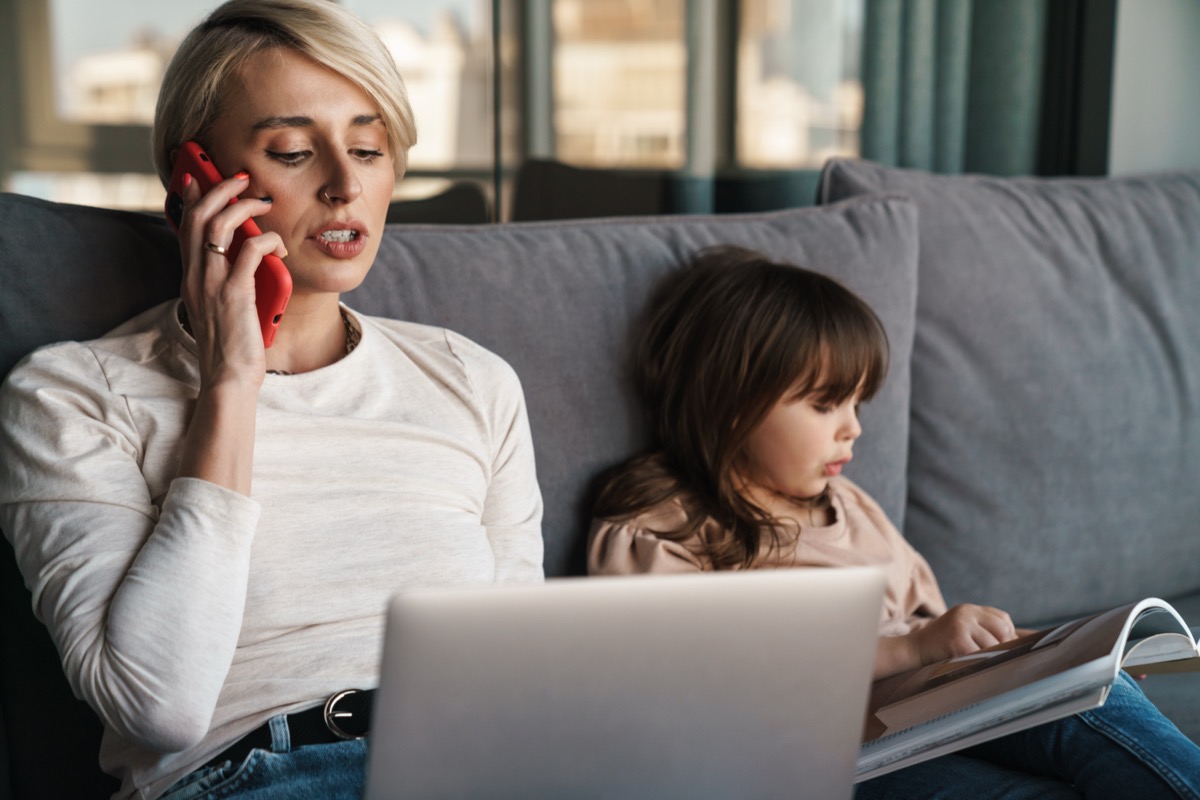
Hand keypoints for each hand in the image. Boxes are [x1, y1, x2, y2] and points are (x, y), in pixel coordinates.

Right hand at [177, 170, 285, 386]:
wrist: (229, 378)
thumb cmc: (233, 345)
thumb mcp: (222, 307)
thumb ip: (226, 279)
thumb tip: (247, 256)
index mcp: (191, 278)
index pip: (184, 227)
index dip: (190, 197)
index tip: (198, 176)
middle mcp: (196, 277)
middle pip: (198, 216)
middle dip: (219, 189)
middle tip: (241, 179)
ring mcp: (212, 285)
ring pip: (218, 226)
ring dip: (242, 207)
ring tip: (262, 202)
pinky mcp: (234, 295)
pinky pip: (248, 253)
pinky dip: (266, 241)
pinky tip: (279, 246)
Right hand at [910, 603, 1017, 665]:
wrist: (913, 649)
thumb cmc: (941, 644)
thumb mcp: (961, 628)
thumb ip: (983, 630)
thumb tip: (1017, 644)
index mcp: (969, 609)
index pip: (1003, 619)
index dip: (1008, 635)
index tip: (1003, 649)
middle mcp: (966, 613)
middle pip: (1002, 630)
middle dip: (1003, 646)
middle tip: (996, 659)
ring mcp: (961, 625)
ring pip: (993, 645)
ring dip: (990, 657)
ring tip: (980, 663)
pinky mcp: (957, 640)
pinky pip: (981, 655)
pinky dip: (979, 663)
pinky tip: (970, 665)